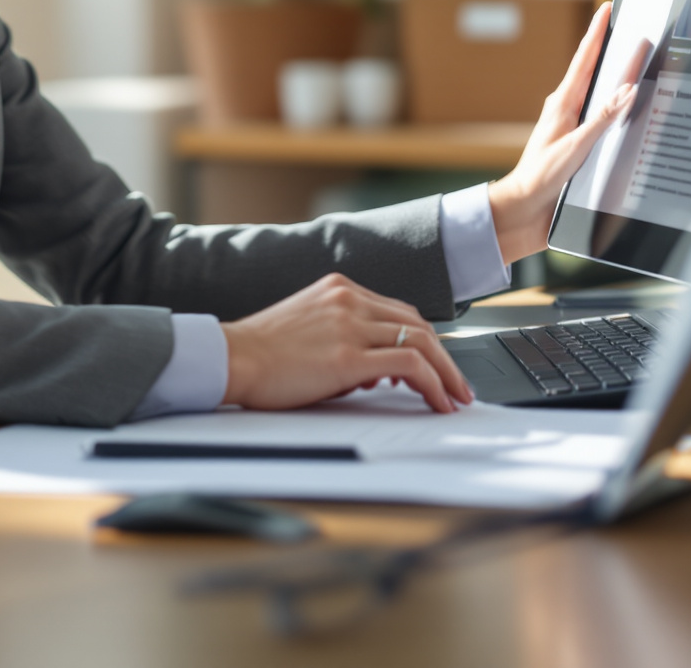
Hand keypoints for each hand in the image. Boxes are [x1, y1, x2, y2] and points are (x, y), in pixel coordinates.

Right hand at [219, 273, 474, 412]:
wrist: (232, 358)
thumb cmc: (262, 352)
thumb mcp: (311, 330)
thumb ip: (348, 340)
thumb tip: (380, 372)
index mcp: (339, 289)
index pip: (398, 312)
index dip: (424, 341)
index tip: (437, 365)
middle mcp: (349, 299)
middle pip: (417, 324)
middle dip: (445, 358)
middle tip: (458, 385)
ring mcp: (350, 324)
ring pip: (421, 342)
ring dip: (446, 373)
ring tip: (454, 398)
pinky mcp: (348, 355)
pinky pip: (409, 364)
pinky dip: (432, 383)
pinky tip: (437, 402)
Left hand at [486, 1, 654, 263]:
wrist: (523, 212)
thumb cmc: (540, 179)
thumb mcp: (574, 148)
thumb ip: (601, 120)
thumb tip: (625, 89)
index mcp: (562, 105)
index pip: (584, 60)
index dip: (596, 33)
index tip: (605, 8)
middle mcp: (568, 112)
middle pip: (594, 73)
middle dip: (610, 49)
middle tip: (627, 26)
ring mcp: (574, 130)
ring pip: (600, 97)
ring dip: (617, 79)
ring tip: (636, 61)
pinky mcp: (580, 148)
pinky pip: (604, 122)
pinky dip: (618, 111)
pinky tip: (632, 113)